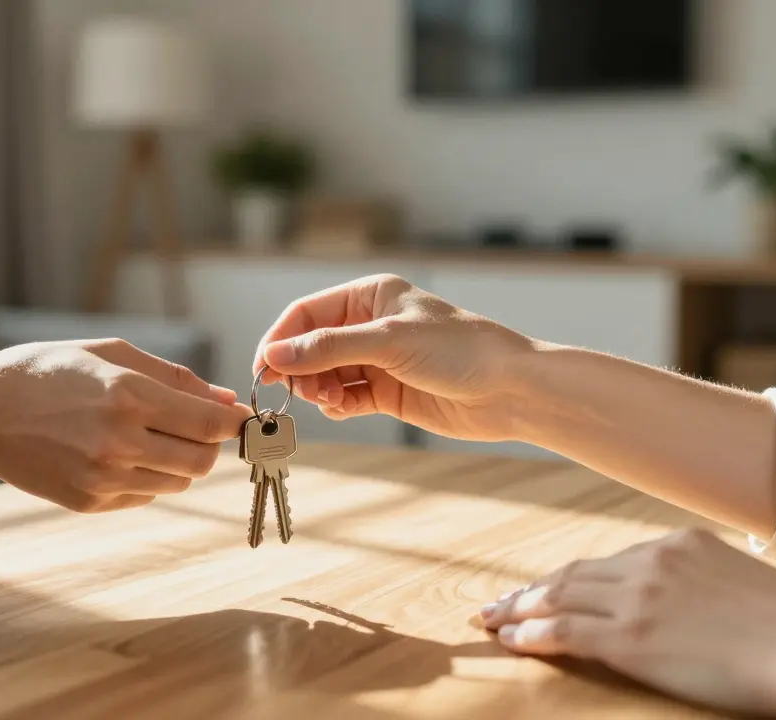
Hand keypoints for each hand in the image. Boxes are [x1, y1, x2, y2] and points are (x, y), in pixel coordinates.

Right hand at [0, 339, 249, 512]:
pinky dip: (147, 475)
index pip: (209, 424)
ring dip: (179, 461)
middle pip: (201, 461)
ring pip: (178, 482)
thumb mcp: (110, 355)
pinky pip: (145, 494)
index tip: (240, 419)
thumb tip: (226, 400)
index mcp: (126, 395)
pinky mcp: (89, 502)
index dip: (234, 424)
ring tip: (149, 435)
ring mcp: (102, 478)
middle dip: (208, 445)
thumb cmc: (47, 371)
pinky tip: (117, 452)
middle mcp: (117, 441)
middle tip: (193, 427)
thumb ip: (174, 378)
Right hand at [255, 274, 533, 439]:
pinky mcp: (388, 392)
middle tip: (298, 392)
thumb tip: (274, 356)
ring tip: (328, 401)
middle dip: (300, 369)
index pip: (306, 313)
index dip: (281, 339)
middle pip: (311, 346)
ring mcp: (378, 360)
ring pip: (325, 374)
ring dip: (317, 389)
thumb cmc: (461, 350)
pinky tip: (340, 410)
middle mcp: (370, 325)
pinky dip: (336, 405)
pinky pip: (345, 397)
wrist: (511, 391)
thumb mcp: (389, 341)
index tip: (264, 368)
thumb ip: (328, 348)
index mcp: (370, 295)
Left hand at [480, 528, 775, 718]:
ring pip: (559, 599)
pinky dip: (531, 635)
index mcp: (675, 544)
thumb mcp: (737, 579)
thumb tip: (682, 596)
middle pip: (573, 575)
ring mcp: (635, 599)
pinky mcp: (629, 638)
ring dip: (519, 610)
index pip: (607, 562)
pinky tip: (511, 641)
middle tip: (498, 602)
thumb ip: (697, 578)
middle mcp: (648, 563)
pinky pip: (564, 633)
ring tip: (491, 620)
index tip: (547, 587)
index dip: (570, 578)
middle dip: (531, 590)